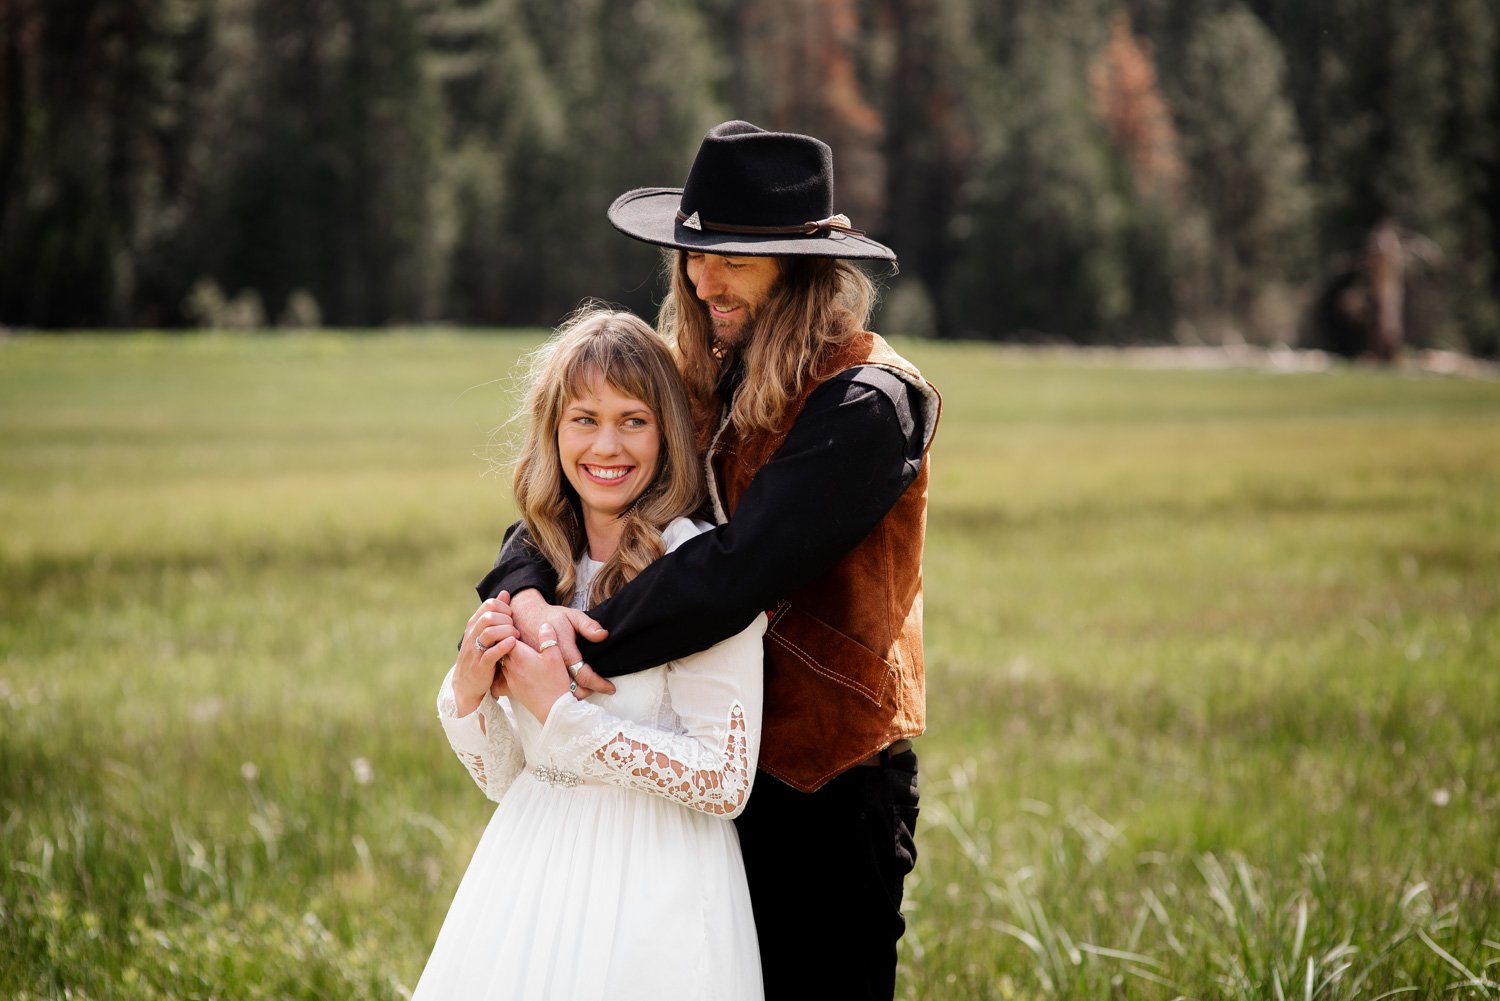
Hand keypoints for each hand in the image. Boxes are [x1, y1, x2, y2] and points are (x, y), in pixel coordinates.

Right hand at [455, 593, 518, 716]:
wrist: (467, 685)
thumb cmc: (480, 655)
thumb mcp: (485, 632)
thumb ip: (495, 613)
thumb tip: (505, 593)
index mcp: (474, 625)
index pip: (489, 605)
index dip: (505, 608)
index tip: (511, 618)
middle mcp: (472, 636)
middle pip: (489, 617)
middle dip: (507, 620)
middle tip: (515, 629)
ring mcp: (475, 651)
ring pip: (489, 632)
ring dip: (507, 631)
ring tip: (515, 636)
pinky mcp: (480, 667)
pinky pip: (490, 653)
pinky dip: (503, 646)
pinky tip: (513, 643)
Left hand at [500, 623, 572, 722]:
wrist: (552, 708)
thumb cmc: (554, 681)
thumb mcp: (555, 656)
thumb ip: (548, 638)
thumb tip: (544, 624)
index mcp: (519, 655)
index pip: (505, 636)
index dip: (508, 629)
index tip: (513, 625)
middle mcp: (509, 665)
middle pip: (500, 648)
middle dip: (504, 641)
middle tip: (511, 636)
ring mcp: (508, 678)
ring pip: (500, 661)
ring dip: (503, 655)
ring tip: (512, 651)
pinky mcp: (510, 689)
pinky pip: (499, 678)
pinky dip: (500, 672)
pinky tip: (505, 671)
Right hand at [509, 589, 613, 695]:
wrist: (523, 617)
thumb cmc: (552, 617)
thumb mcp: (572, 616)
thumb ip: (588, 625)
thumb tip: (603, 635)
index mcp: (564, 652)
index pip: (584, 676)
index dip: (599, 684)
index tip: (610, 688)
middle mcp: (552, 665)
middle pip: (573, 690)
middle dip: (588, 693)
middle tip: (599, 689)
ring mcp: (541, 670)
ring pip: (560, 692)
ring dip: (574, 694)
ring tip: (586, 690)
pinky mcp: (534, 672)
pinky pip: (550, 687)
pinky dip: (561, 692)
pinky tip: (569, 688)